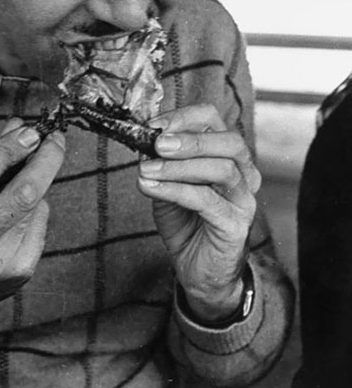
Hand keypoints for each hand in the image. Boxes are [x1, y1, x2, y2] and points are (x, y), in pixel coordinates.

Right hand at [0, 119, 64, 355]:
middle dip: (46, 160)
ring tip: (22, 178)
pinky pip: (40, 224)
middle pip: (22, 193)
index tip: (30, 131)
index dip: (9, 149)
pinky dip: (36, 209)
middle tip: (55, 139)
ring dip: (36, 183)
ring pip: (35, 206)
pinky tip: (17, 214)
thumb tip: (20, 128)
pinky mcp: (19, 272)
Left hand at [137, 104, 260, 322]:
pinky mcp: (236, 224)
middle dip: (189, 139)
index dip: (183, 117)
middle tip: (156, 143)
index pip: (214, 120)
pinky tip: (151, 187)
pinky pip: (207, 200)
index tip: (152, 125)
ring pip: (221, 169)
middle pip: (229, 141)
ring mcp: (244, 200)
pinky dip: (175, 190)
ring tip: (146, 169)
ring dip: (178, 166)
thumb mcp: (168, 184)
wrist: (198, 270)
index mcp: (228, 156)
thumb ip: (159, 162)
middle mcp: (244, 174)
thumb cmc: (186, 222)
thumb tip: (142, 139)